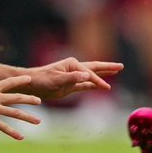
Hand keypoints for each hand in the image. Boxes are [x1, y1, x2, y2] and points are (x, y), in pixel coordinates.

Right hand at [0, 75, 42, 139]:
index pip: (10, 82)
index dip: (20, 80)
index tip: (29, 79)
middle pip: (17, 98)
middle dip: (29, 100)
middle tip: (39, 101)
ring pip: (15, 113)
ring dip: (28, 117)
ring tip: (38, 121)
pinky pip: (3, 127)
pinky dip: (13, 132)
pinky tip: (21, 137)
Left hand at [4, 58, 123, 100]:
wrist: (30, 85)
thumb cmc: (41, 80)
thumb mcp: (56, 80)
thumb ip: (72, 78)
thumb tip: (87, 76)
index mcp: (72, 64)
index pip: (89, 73)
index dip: (98, 81)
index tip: (106, 88)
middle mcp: (75, 68)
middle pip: (95, 67)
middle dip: (108, 67)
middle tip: (121, 66)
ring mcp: (73, 77)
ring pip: (92, 75)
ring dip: (103, 74)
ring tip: (115, 71)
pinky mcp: (70, 85)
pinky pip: (85, 85)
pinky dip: (93, 85)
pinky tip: (100, 86)